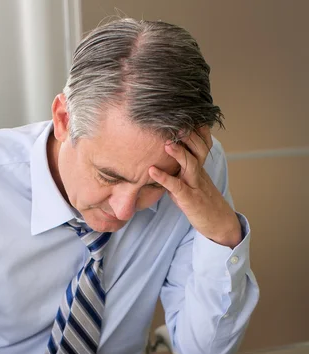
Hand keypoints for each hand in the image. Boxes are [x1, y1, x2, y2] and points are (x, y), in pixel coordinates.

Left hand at [149, 127, 241, 248]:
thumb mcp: (193, 180)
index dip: (195, 128)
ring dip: (179, 152)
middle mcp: (199, 172)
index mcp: (200, 166)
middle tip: (175, 120)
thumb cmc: (202, 200)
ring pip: (191, 164)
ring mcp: (195, 185)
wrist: (219, 223)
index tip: (183, 112)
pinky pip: (177, 187)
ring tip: (165, 143)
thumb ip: (181, 166)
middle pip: (199, 148)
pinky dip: (164, 178)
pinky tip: (152, 171)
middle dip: (188, 134)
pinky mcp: (189, 199)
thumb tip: (164, 152)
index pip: (202, 141)